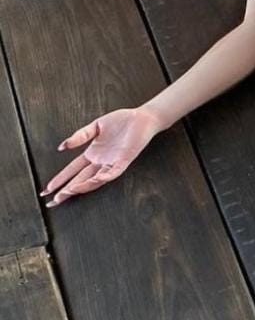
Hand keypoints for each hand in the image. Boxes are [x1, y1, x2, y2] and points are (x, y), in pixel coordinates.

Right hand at [41, 107, 163, 206]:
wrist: (142, 118)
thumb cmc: (122, 121)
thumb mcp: (95, 126)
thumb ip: (79, 136)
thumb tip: (61, 147)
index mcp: (93, 154)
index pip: (72, 170)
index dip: (60, 179)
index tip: (47, 189)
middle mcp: (101, 161)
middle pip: (80, 179)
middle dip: (66, 190)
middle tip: (52, 202)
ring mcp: (112, 163)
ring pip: (94, 179)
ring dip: (81, 186)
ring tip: (67, 192)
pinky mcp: (124, 161)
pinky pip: (112, 172)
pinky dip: (103, 177)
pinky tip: (92, 181)